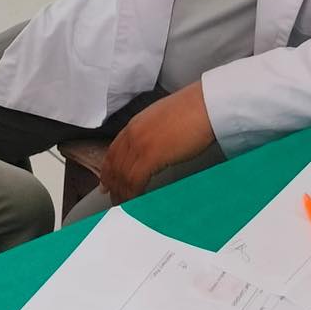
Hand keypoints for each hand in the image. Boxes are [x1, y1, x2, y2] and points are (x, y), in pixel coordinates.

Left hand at [100, 84, 213, 204]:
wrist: (204, 106)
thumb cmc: (193, 110)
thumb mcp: (163, 118)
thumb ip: (152, 131)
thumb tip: (153, 145)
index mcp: (135, 124)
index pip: (113, 150)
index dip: (108, 169)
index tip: (106, 181)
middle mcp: (133, 133)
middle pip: (115, 165)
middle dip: (113, 184)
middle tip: (113, 198)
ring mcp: (140, 144)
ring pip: (123, 175)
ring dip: (122, 192)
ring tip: (123, 204)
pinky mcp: (150, 156)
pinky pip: (135, 180)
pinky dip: (133, 193)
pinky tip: (135, 200)